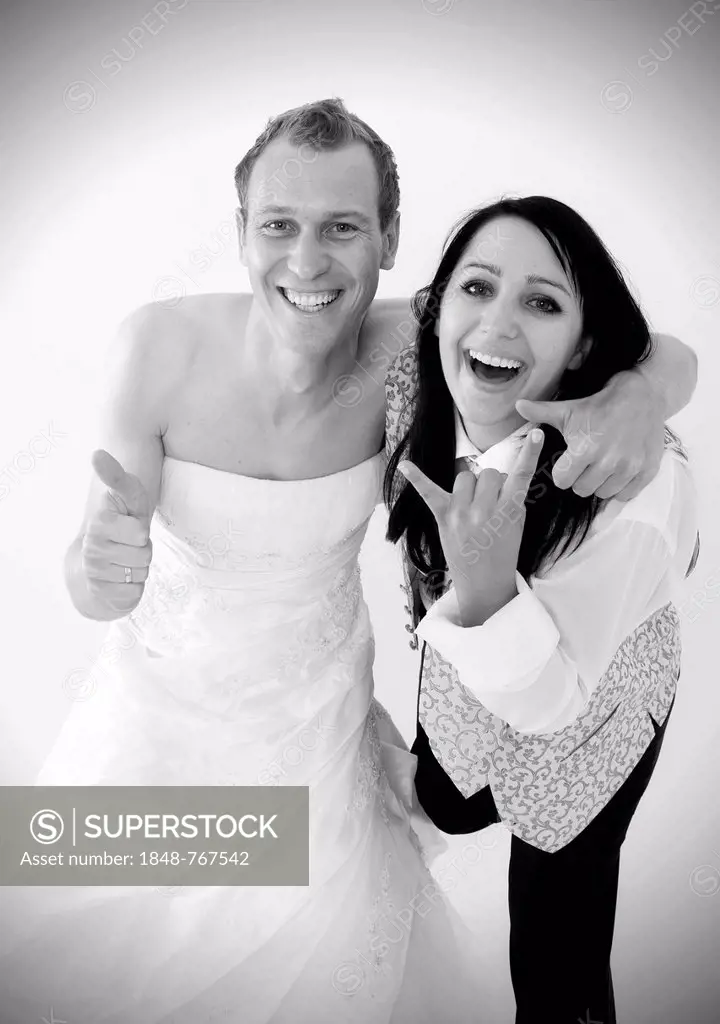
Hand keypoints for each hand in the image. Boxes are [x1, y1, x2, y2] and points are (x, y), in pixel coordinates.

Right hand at [80, 449, 152, 615]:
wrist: (101, 557)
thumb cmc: (123, 519)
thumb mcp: (128, 495)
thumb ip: (116, 476)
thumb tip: (96, 453)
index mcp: (98, 523)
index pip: (140, 533)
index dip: (142, 531)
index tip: (129, 524)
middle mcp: (92, 547)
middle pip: (144, 555)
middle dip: (143, 550)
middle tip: (130, 544)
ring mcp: (94, 572)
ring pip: (140, 574)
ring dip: (140, 567)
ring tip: (127, 558)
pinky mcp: (100, 593)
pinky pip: (134, 593)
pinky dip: (134, 586)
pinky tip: (122, 577)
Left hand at [398, 429, 543, 625]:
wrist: (484, 584)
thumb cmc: (503, 553)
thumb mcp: (517, 526)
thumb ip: (511, 499)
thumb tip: (498, 477)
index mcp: (509, 512)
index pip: (521, 476)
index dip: (530, 454)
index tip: (536, 433)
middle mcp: (484, 510)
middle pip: (488, 474)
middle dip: (491, 484)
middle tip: (491, 504)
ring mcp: (462, 514)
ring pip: (465, 477)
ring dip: (470, 487)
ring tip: (472, 506)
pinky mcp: (444, 518)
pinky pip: (429, 492)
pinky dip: (416, 477)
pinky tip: (404, 464)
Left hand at [515, 370, 664, 501]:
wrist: (641, 396)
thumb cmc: (599, 405)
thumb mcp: (569, 410)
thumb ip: (541, 412)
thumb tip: (517, 405)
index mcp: (585, 448)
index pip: (562, 481)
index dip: (563, 471)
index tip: (570, 460)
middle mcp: (608, 462)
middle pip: (582, 490)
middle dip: (581, 477)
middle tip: (588, 461)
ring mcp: (629, 468)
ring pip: (603, 494)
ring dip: (600, 482)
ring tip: (604, 463)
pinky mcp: (647, 472)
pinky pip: (625, 494)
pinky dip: (621, 486)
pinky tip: (619, 469)